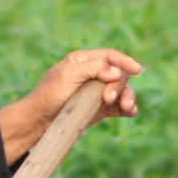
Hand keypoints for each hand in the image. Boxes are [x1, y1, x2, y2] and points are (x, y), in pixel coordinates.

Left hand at [0, 49, 141, 164]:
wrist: (39, 120)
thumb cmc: (49, 94)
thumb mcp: (68, 75)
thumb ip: (93, 68)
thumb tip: (117, 72)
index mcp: (84, 61)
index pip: (111, 57)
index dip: (125, 61)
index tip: (138, 69)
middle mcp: (93, 75)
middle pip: (119, 75)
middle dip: (119, 85)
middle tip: (107, 97)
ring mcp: (98, 92)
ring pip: (122, 91)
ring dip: (128, 97)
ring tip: (127, 107)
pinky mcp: (100, 109)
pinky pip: (119, 107)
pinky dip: (127, 109)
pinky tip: (130, 112)